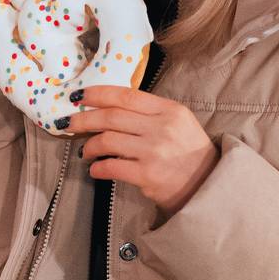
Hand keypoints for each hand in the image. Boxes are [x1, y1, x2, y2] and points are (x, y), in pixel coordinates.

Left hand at [68, 87, 216, 217]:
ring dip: (90, 146)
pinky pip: (112, 167)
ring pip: (107, 141)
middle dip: (84, 119)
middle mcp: (161, 127)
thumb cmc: (190, 153)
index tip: (80, 96)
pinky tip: (95, 170)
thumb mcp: (179, 122)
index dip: (98, 94)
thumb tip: (110, 109)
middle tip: (70, 123)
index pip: (126, 95)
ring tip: (86, 152)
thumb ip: (151, 113)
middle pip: (111, 117)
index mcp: (169, 110)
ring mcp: (154, 151)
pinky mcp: (147, 175)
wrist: (208, 185)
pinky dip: (98, 169)